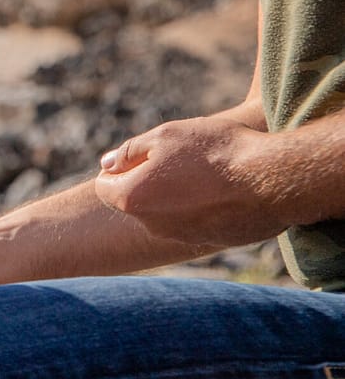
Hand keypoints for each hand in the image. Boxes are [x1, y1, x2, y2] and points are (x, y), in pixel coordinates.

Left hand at [94, 116, 282, 246]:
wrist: (273, 178)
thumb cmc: (216, 150)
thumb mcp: (165, 136)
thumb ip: (130, 151)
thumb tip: (107, 164)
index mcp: (133, 199)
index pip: (104, 187)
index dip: (119, 168)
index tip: (144, 155)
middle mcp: (153, 226)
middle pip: (134, 201)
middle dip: (146, 182)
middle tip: (178, 159)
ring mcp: (182, 237)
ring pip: (165, 213)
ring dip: (175, 196)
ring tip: (205, 173)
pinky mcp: (211, 242)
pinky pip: (195, 222)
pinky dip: (201, 208)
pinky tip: (223, 190)